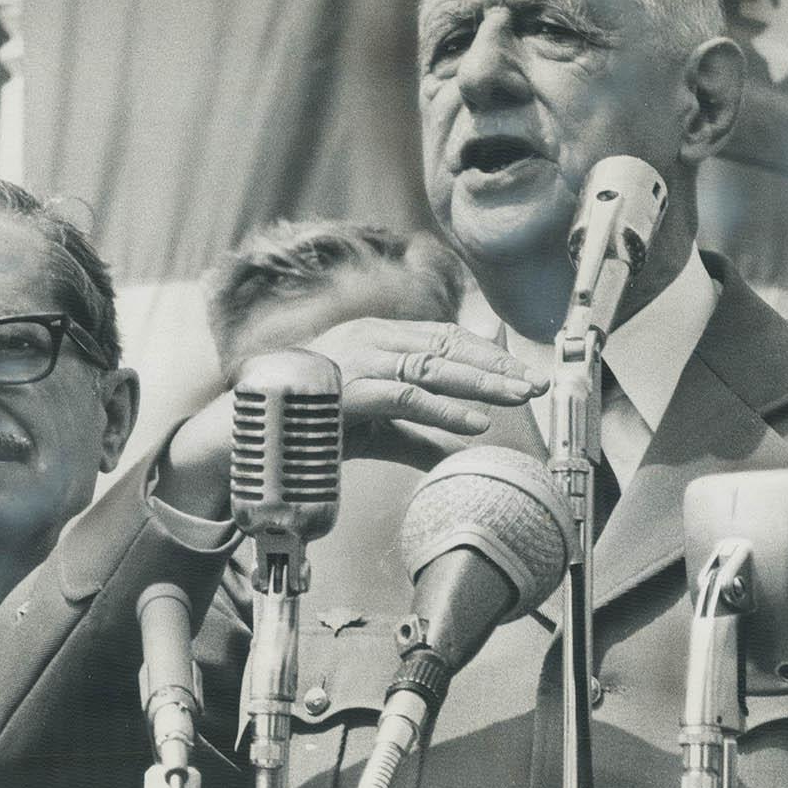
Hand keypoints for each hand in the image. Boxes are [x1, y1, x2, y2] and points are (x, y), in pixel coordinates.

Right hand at [298, 318, 546, 437]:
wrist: (253, 430)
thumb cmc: (313, 422)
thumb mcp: (376, 425)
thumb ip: (416, 433)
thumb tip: (455, 451)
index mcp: (377, 336)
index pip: (443, 337)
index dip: (486, 353)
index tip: (520, 373)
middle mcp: (371, 339)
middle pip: (447, 346)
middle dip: (495, 365)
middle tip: (534, 383)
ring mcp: (359, 361)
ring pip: (433, 367)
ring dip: (480, 382)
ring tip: (517, 397)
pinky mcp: (350, 391)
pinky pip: (407, 397)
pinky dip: (444, 409)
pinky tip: (474, 421)